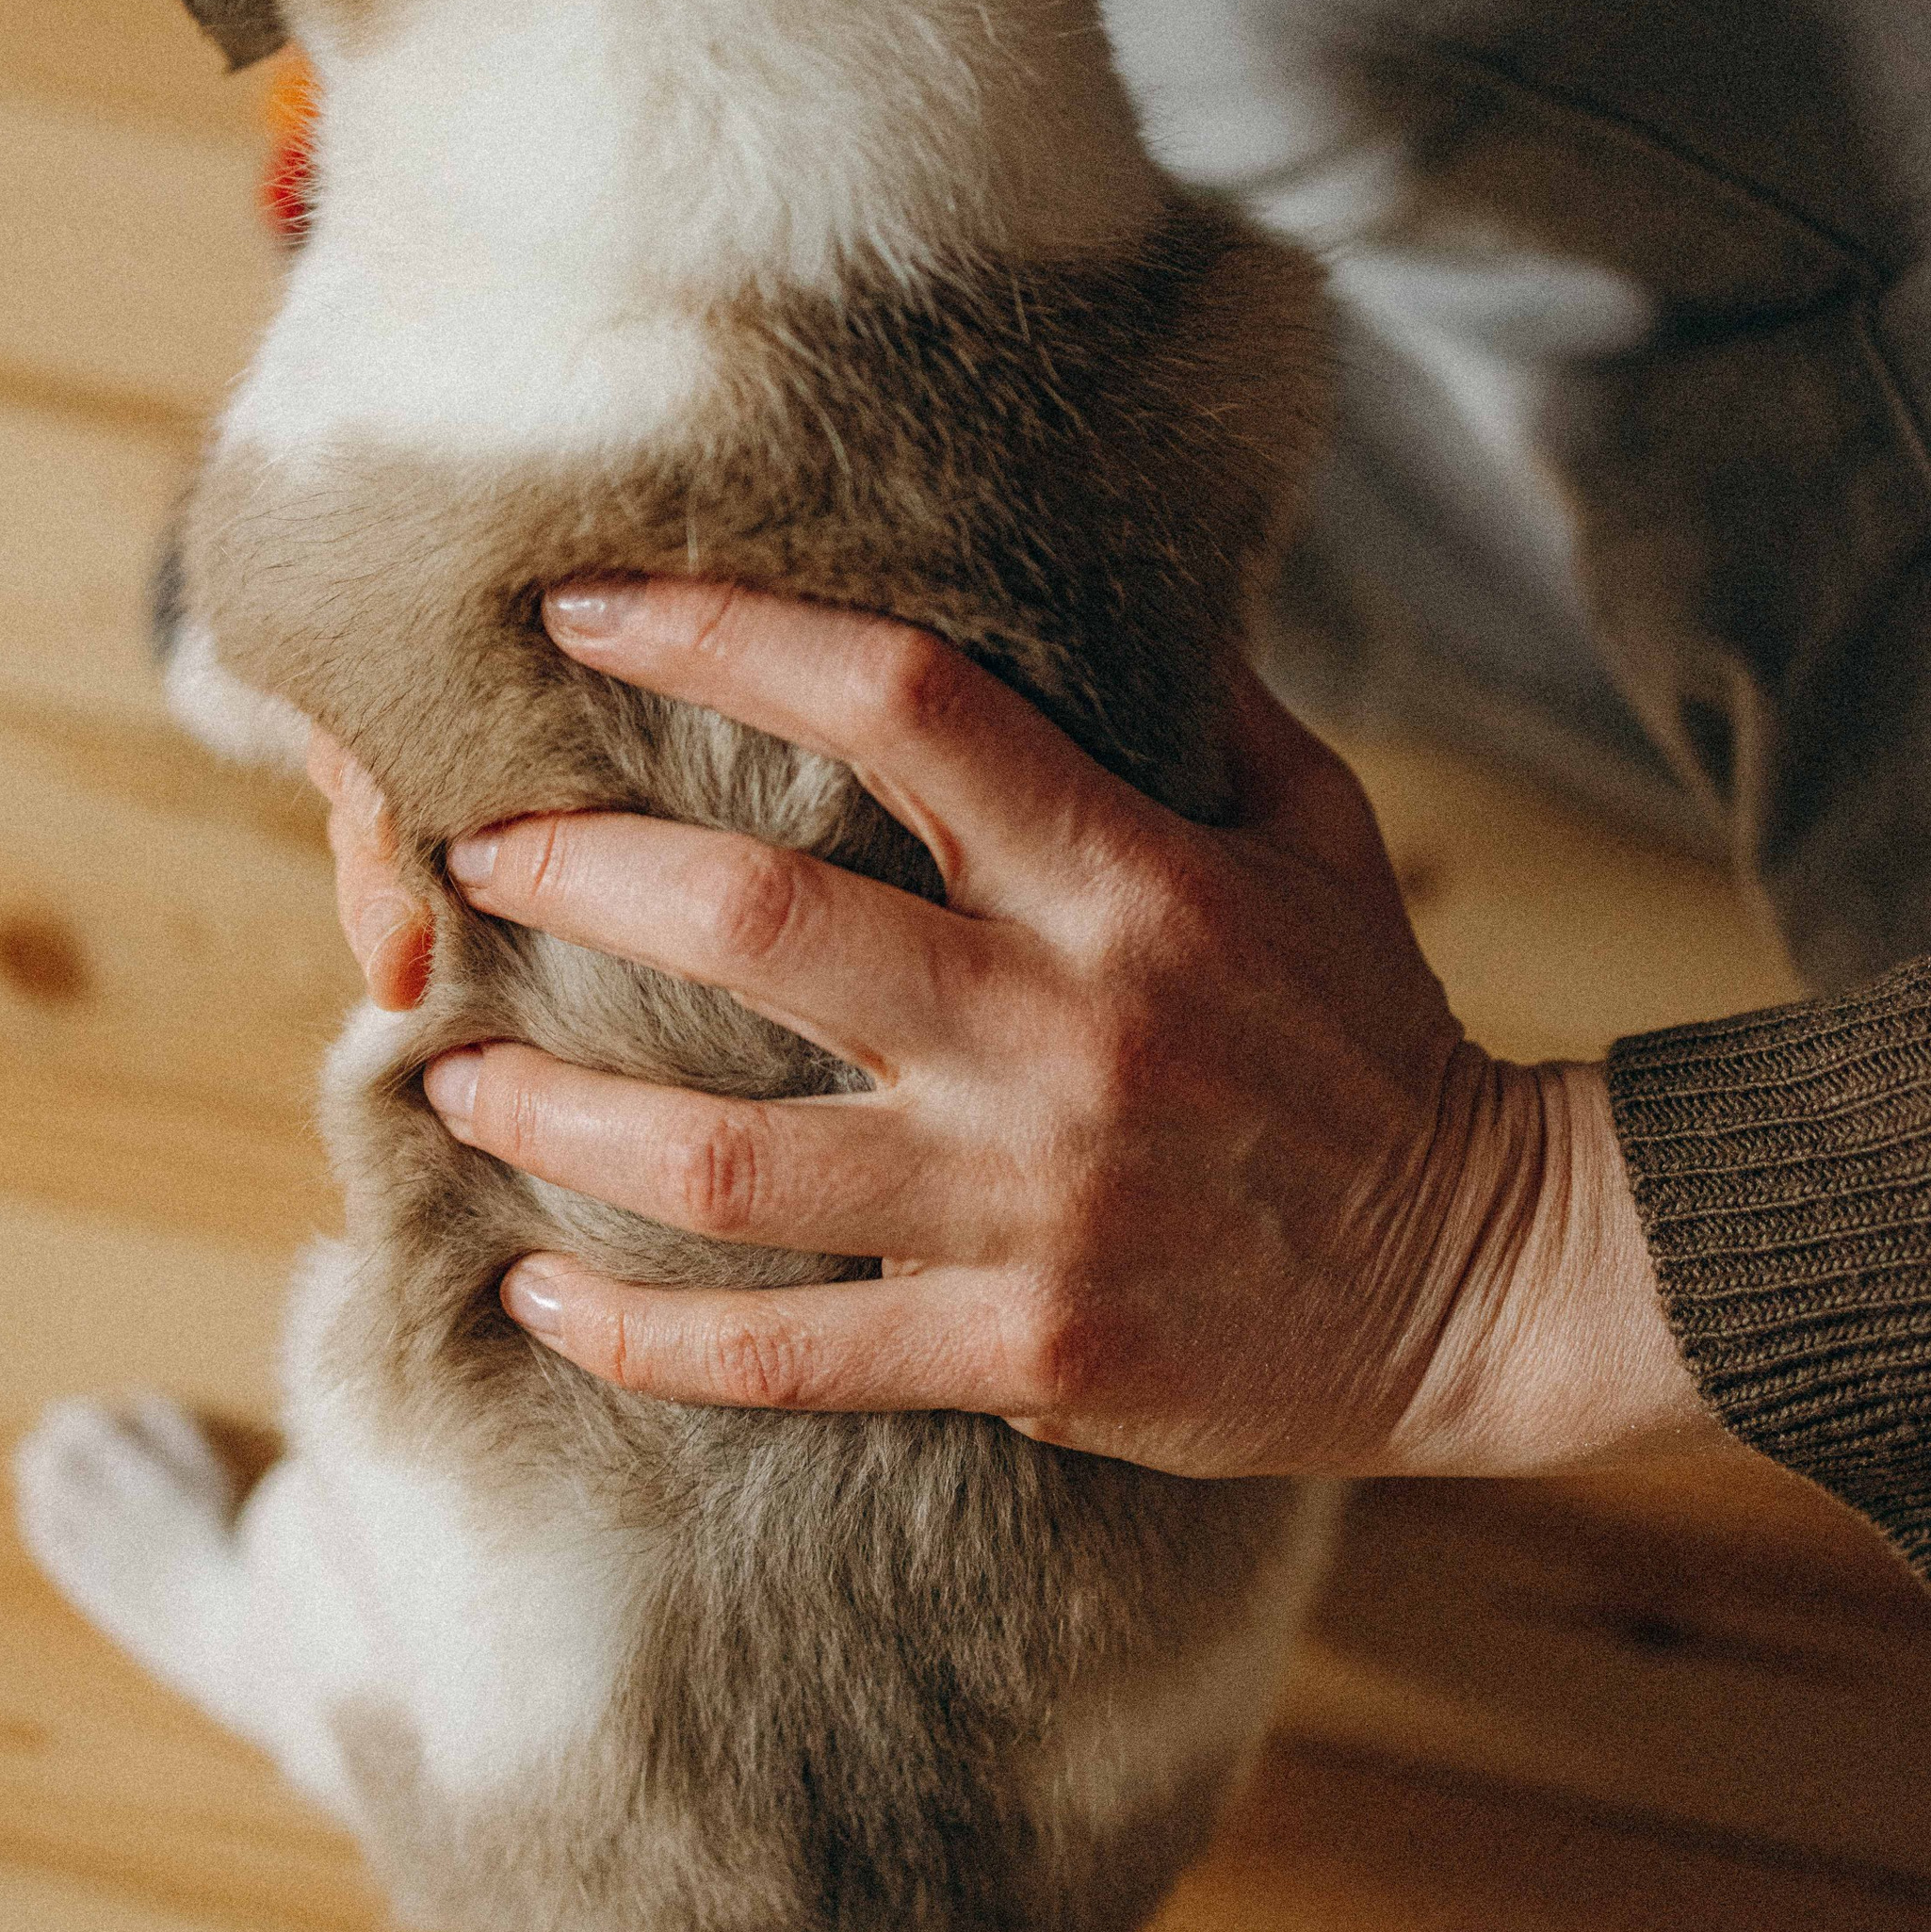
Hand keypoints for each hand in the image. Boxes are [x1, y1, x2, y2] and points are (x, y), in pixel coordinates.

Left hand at [317, 576, 1710, 1481]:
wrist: (1482, 1273)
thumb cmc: (1373, 1031)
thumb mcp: (1315, 830)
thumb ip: (1193, 704)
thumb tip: (1106, 577)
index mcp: (1126, 875)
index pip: (899, 704)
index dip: (724, 636)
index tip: (584, 609)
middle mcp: (1057, 1025)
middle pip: (759, 927)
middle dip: (578, 878)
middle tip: (472, 856)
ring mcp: (1027, 1200)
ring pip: (724, 1160)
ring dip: (555, 1118)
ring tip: (448, 1080)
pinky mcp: (1018, 1350)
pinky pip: (779, 1354)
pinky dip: (636, 1333)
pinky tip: (536, 1297)